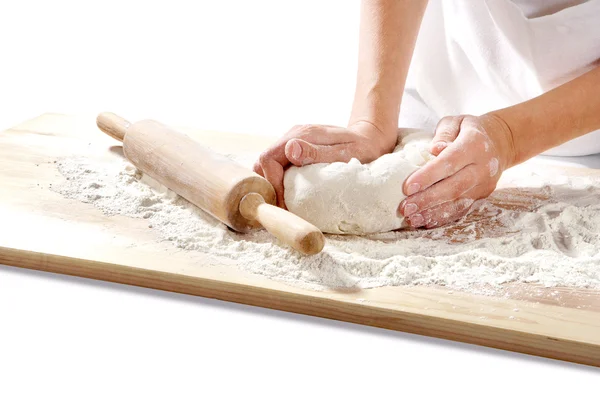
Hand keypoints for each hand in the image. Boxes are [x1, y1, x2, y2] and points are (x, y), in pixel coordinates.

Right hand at [253, 121, 396, 207]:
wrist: (371, 137)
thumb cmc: (362, 147)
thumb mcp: (344, 152)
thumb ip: (317, 152)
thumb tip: (290, 150)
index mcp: (301, 135)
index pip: (269, 158)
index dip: (272, 183)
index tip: (284, 203)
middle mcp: (293, 135)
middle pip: (263, 161)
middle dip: (269, 185)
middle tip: (282, 206)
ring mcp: (293, 141)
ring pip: (268, 164)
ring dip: (272, 184)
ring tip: (284, 203)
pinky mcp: (296, 148)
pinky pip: (278, 165)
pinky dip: (278, 180)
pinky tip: (290, 193)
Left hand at [399, 114, 515, 227]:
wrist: (500, 142)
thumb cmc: (467, 130)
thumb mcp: (456, 122)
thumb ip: (444, 133)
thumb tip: (434, 149)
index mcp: (474, 145)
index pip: (450, 162)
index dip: (428, 176)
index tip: (407, 187)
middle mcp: (482, 167)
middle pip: (453, 187)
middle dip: (427, 200)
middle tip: (405, 208)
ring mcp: (484, 184)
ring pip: (458, 203)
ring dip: (433, 213)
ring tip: (412, 219)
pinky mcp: (482, 196)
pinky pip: (462, 210)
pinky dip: (443, 218)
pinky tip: (425, 222)